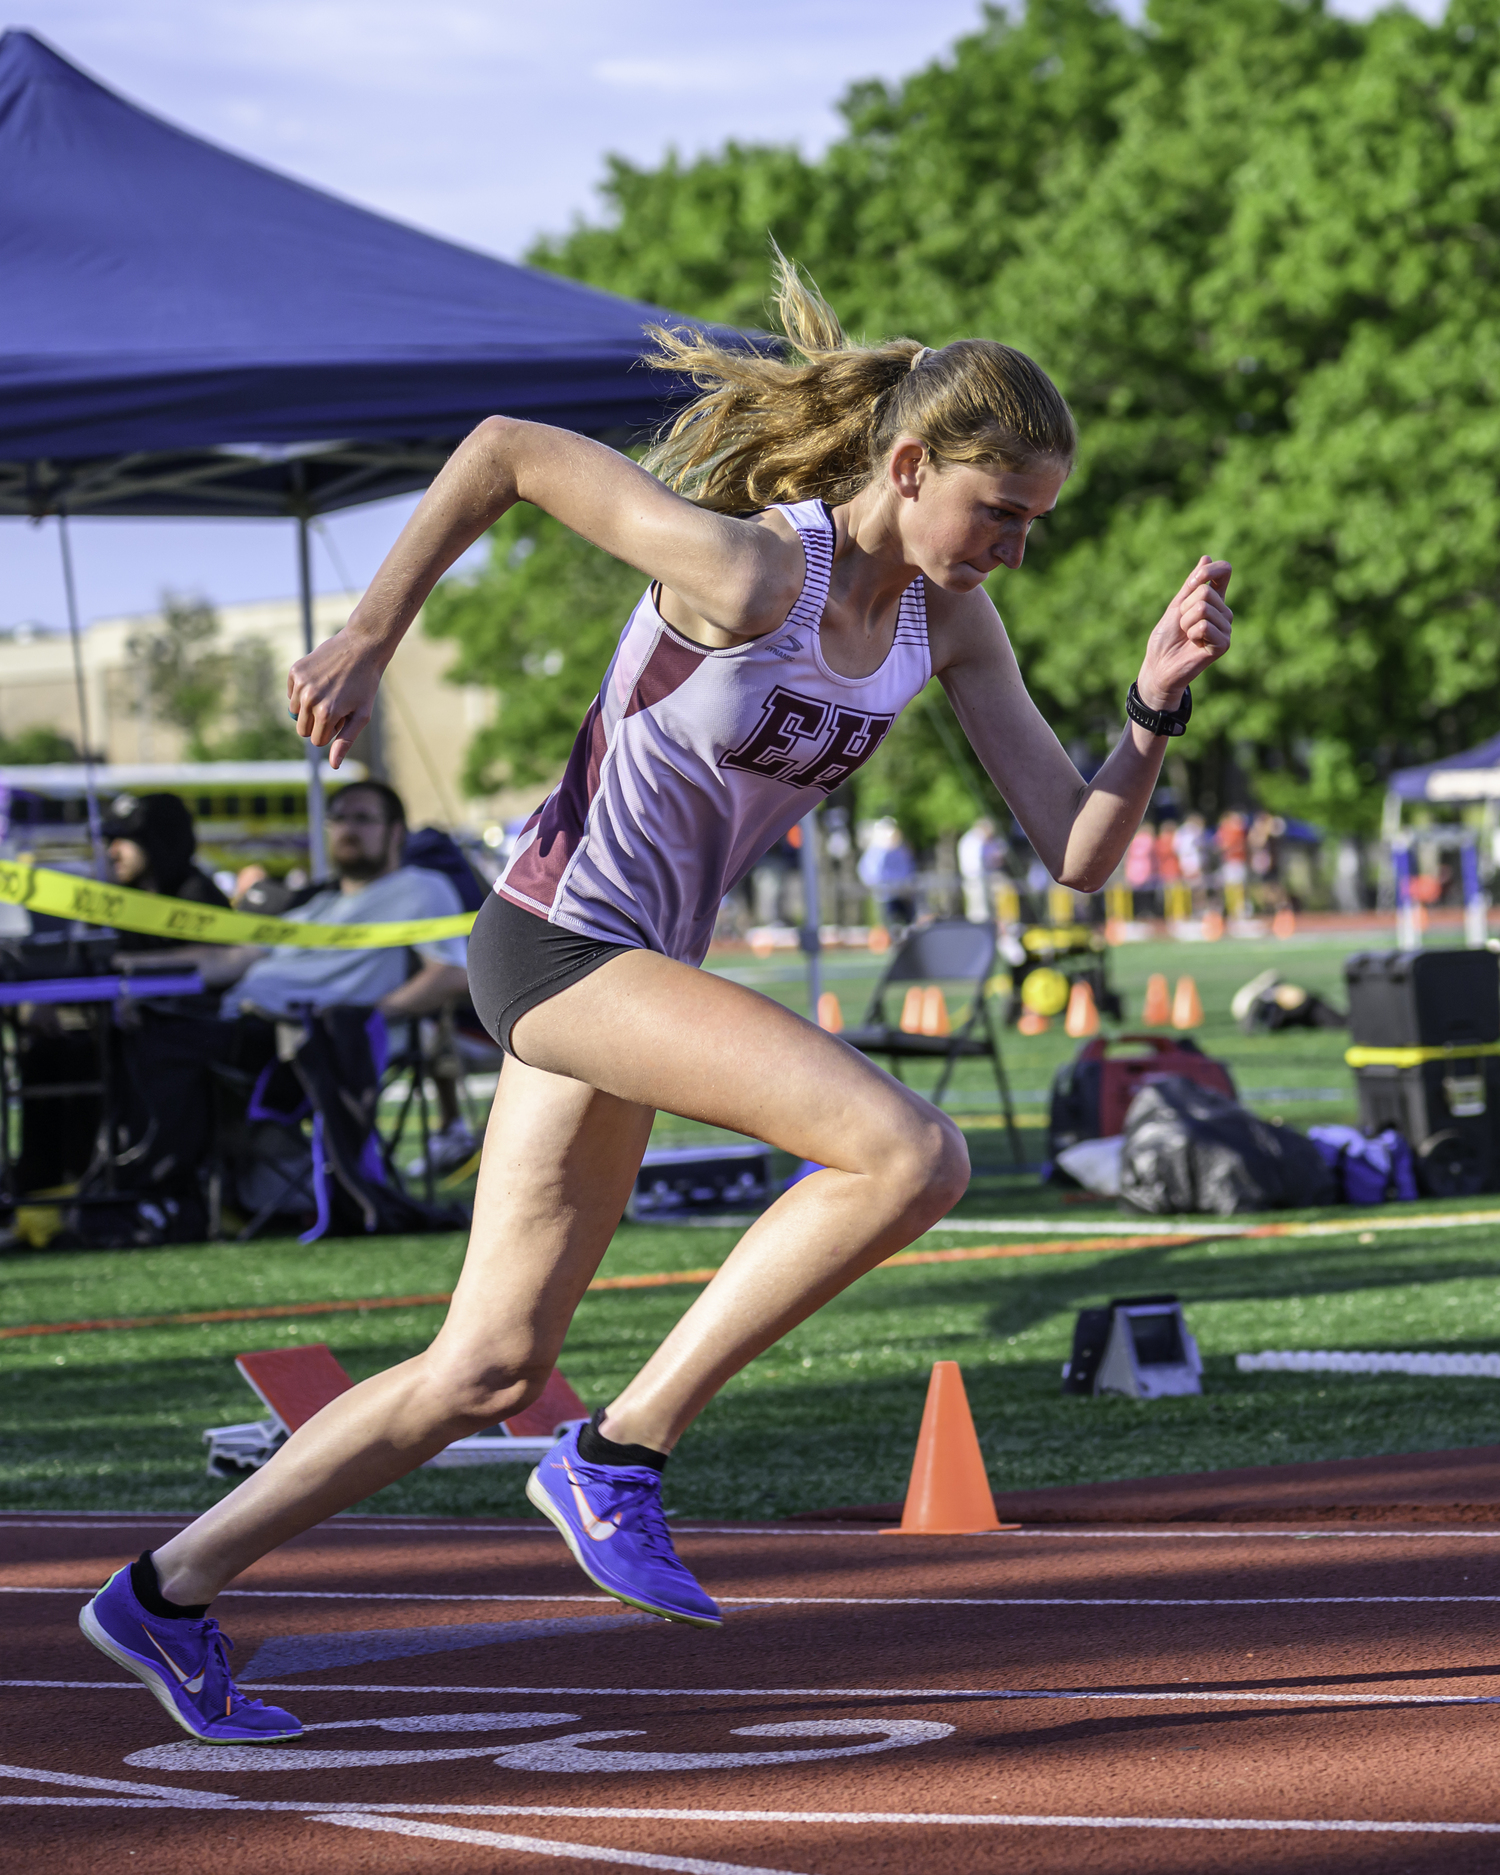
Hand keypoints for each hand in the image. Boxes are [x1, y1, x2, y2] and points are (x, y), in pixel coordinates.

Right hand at [287, 623, 385, 769]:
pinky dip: (303, 691)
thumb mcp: (361, 716)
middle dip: (318, 724)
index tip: (343, 718)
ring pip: (295, 712)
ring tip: (329, 691)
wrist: (361, 647)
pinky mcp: (295, 671)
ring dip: (309, 707)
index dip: (332, 732)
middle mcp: (309, 699)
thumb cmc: (365, 685)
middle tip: (336, 705)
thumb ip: (345, 741)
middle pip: (303, 729)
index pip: (317, 741)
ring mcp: (300, 684)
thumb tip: (332, 766)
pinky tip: (320, 679)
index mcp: (326, 713)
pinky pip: (292, 693)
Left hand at [1136, 556, 1232, 711]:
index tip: (1191, 582)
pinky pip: (1205, 626)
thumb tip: (1206, 557)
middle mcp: (1224, 613)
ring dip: (1185, 622)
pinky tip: (1194, 645)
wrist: (1160, 666)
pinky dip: (1191, 634)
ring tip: (1187, 636)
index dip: (1209, 570)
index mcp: (1214, 601)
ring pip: (1203, 608)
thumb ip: (1192, 585)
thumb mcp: (1177, 606)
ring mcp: (1226, 629)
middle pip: (1204, 591)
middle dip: (1184, 608)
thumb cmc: (1166, 637)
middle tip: (1182, 625)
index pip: (1224, 572)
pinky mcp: (1224, 644)